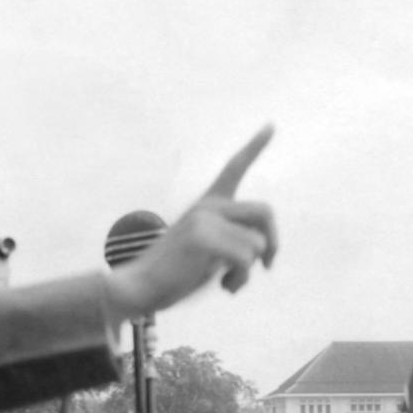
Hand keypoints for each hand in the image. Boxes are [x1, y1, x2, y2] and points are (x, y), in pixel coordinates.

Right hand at [106, 125, 276, 321]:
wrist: (139, 286)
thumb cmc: (174, 275)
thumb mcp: (208, 254)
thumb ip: (233, 241)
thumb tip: (266, 250)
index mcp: (207, 206)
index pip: (234, 168)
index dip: (255, 146)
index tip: (271, 125)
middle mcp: (208, 206)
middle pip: (265, 212)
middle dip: (273, 242)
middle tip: (267, 266)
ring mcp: (204, 219)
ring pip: (258, 243)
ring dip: (248, 271)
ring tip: (227, 282)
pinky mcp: (202, 237)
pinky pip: (246, 258)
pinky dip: (240, 279)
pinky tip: (223, 287)